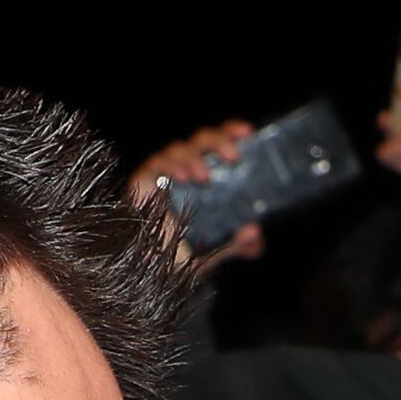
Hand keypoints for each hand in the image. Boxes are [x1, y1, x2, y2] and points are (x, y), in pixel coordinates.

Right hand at [132, 121, 264, 271]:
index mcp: (209, 173)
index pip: (220, 141)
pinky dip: (168, 166)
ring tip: (204, 177)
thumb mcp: (221, 250)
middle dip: (218, 142)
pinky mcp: (145, 181)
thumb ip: (242, 244)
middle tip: (233, 158)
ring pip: (178, 149)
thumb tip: (255, 233)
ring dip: (193, 158)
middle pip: (201, 140)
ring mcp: (165, 173)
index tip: (246, 133)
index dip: (231, 132)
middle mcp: (187, 167)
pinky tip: (180, 178)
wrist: (156, 266)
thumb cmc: (188, 250)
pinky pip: (155, 164)